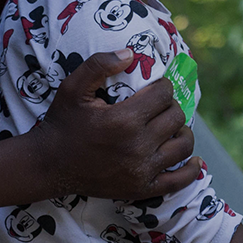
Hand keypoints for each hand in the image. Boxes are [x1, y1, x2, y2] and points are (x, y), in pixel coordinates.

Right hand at [34, 48, 196, 199]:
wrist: (49, 165)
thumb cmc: (62, 123)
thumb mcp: (72, 88)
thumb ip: (98, 65)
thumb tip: (130, 53)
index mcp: (123, 119)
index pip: (163, 95)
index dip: (162, 86)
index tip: (155, 88)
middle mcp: (137, 145)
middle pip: (175, 117)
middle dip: (170, 106)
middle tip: (159, 106)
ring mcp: (142, 170)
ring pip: (182, 145)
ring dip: (182, 132)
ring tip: (172, 127)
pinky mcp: (142, 188)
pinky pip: (179, 181)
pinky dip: (191, 170)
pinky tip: (193, 160)